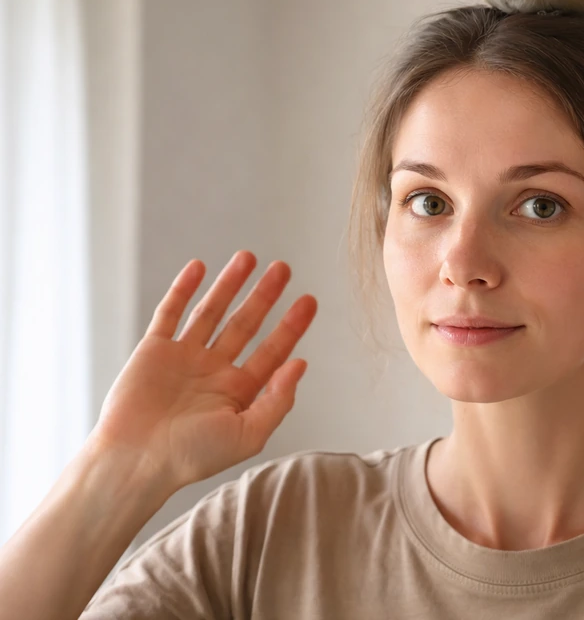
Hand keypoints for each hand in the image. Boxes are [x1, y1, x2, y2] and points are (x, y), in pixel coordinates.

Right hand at [90, 251, 317, 494]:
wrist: (136, 462)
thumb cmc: (192, 457)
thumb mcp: (248, 434)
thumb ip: (278, 400)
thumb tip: (301, 363)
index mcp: (239, 391)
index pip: (272, 351)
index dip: (292, 325)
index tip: (310, 300)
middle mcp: (214, 370)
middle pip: (245, 324)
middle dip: (265, 296)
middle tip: (284, 268)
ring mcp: (184, 358)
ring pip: (211, 312)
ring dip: (229, 284)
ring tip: (248, 257)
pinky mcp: (153, 351)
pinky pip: (170, 313)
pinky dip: (183, 289)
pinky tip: (199, 267)